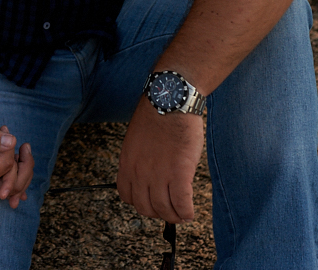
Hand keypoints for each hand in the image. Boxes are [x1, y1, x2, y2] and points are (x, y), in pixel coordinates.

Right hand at [0, 102, 34, 207]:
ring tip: (23, 149)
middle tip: (25, 145)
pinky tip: (19, 157)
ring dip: (23, 168)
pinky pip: (10, 184)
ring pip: (16, 186)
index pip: (6, 165)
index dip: (10, 146)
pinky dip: (18, 172)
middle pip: (16, 183)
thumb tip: (12, 140)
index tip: (5, 128)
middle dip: (25, 164)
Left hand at [117, 98, 203, 221]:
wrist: (170, 101)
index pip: (127, 196)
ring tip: (182, 213)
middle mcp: (139, 173)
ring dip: (174, 216)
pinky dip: (186, 212)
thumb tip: (150, 174)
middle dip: (158, 213)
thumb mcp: (136, 139)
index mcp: (126, 163)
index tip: (152, 201)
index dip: (140, 202)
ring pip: (164, 210)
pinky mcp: (179, 173)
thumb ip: (139, 159)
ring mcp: (158, 175)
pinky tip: (190, 212)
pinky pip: (181, 204)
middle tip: (170, 210)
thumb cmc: (157, 114)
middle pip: (145, 208)